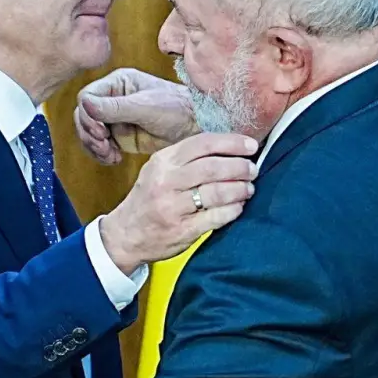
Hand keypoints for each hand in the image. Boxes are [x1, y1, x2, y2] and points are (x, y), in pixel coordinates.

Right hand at [75, 68, 197, 164]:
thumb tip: (85, 104)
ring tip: (110, 155)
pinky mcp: (119, 136)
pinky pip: (99, 146)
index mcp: (118, 83)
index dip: (88, 116)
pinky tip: (115, 159)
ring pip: (88, 133)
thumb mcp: (145, 107)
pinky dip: (102, 154)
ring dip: (94, 147)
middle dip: (90, 134)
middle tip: (104, 146)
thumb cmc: (177, 109)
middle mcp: (112, 98)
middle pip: (83, 116)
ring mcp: (115, 118)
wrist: (195, 128)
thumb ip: (115, 107)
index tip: (102, 132)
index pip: (87, 97)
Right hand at [101, 132, 258, 273]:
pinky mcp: (182, 230)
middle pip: (213, 167)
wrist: (125, 235)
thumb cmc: (148, 199)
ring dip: (240, 189)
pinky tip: (238, 207)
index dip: (231, 143)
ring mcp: (173, 207)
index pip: (202, 143)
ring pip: (217, 192)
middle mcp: (166, 182)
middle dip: (240, 167)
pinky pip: (216, 217)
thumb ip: (187, 159)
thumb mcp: (159, 171)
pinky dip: (233, 210)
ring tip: (248, 188)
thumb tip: (230, 149)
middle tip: (252, 170)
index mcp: (162, 162)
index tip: (251, 146)